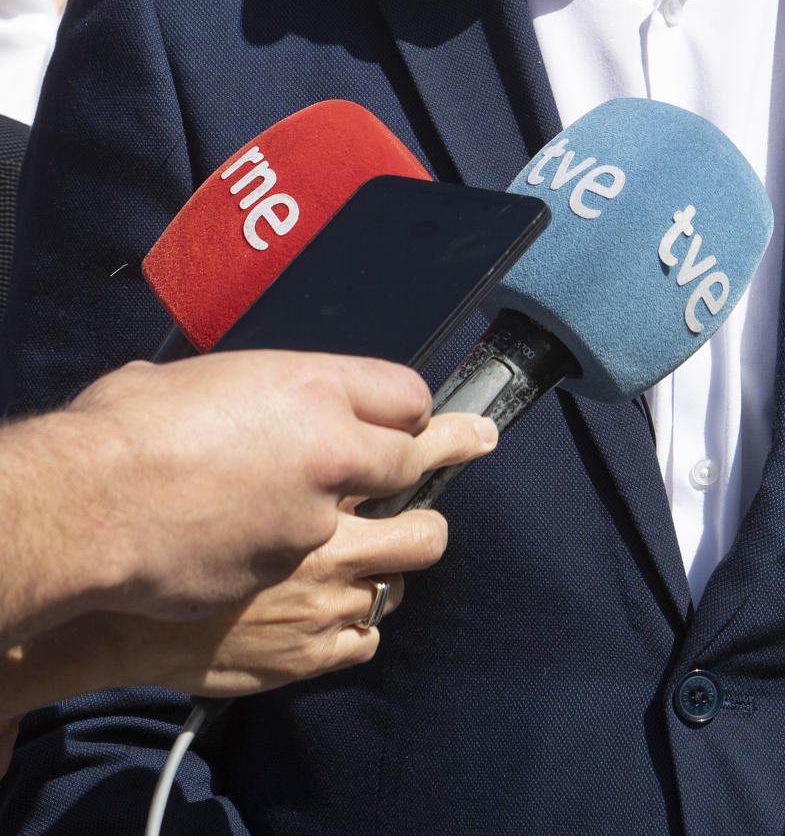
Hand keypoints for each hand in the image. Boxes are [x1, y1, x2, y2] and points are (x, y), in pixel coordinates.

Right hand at [4, 350, 495, 640]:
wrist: (87, 520)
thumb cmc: (125, 438)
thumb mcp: (197, 381)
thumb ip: (251, 394)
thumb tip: (250, 394)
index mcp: (314, 394)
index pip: (407, 395)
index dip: (413, 409)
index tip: (425, 416)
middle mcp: (337, 463)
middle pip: (426, 464)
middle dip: (450, 456)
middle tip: (476, 446)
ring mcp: (328, 545)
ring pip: (411, 553)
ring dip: (397, 553)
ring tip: (391, 551)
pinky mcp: (307, 615)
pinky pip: (366, 626)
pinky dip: (355, 620)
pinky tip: (335, 612)